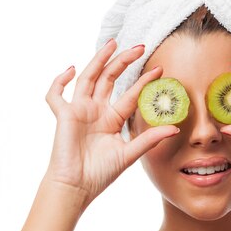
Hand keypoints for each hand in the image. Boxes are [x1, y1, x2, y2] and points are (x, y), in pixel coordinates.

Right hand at [44, 39, 178, 207]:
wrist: (77, 187)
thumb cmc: (100, 174)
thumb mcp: (129, 154)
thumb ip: (149, 139)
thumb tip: (175, 128)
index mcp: (112, 119)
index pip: (130, 95)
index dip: (143, 81)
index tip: (159, 70)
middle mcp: (96, 111)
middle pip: (109, 79)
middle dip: (123, 62)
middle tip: (139, 47)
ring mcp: (79, 111)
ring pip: (88, 78)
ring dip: (99, 60)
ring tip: (113, 44)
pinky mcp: (64, 116)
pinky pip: (55, 95)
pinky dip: (58, 82)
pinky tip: (70, 70)